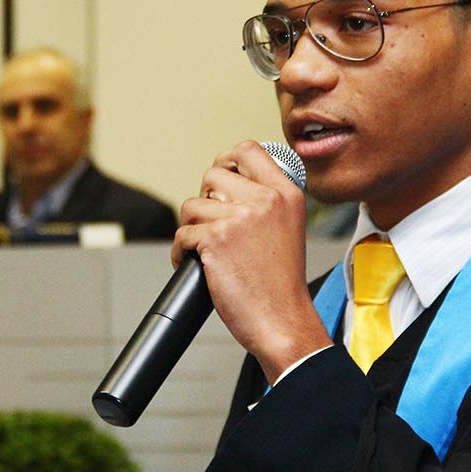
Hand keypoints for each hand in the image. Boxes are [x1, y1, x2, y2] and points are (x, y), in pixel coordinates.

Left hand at [173, 140, 330, 382]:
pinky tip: (196, 264)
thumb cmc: (281, 283)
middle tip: (212, 225)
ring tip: (205, 249)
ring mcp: (240, 218)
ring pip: (192, 206)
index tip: (220, 182)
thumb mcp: (288, 227)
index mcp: (286, 194)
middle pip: (212, 175)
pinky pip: (182, 234)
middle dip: (205, 200)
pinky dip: (182, 252)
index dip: (227, 160)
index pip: (249, 150)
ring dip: (192, 229)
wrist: (283, 320)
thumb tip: (226, 183)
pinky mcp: (216, 239)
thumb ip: (265, 201)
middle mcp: (265, 200)